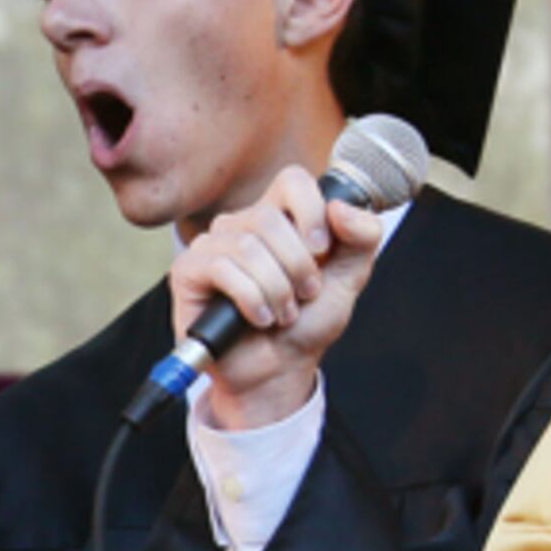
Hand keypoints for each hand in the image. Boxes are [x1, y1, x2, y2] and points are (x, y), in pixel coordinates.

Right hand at [165, 164, 388, 429]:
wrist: (279, 370)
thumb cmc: (307, 324)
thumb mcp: (348, 279)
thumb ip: (362, 237)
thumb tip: (340, 208)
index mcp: (279, 218)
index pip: (292, 181)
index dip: (311, 210)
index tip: (322, 250)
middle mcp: (241, 226)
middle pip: (270, 219)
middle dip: (297, 266)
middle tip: (304, 295)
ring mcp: (211, 247)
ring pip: (247, 246)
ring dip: (276, 289)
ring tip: (283, 313)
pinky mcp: (188, 272)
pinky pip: (222, 269)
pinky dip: (251, 300)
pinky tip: (258, 318)